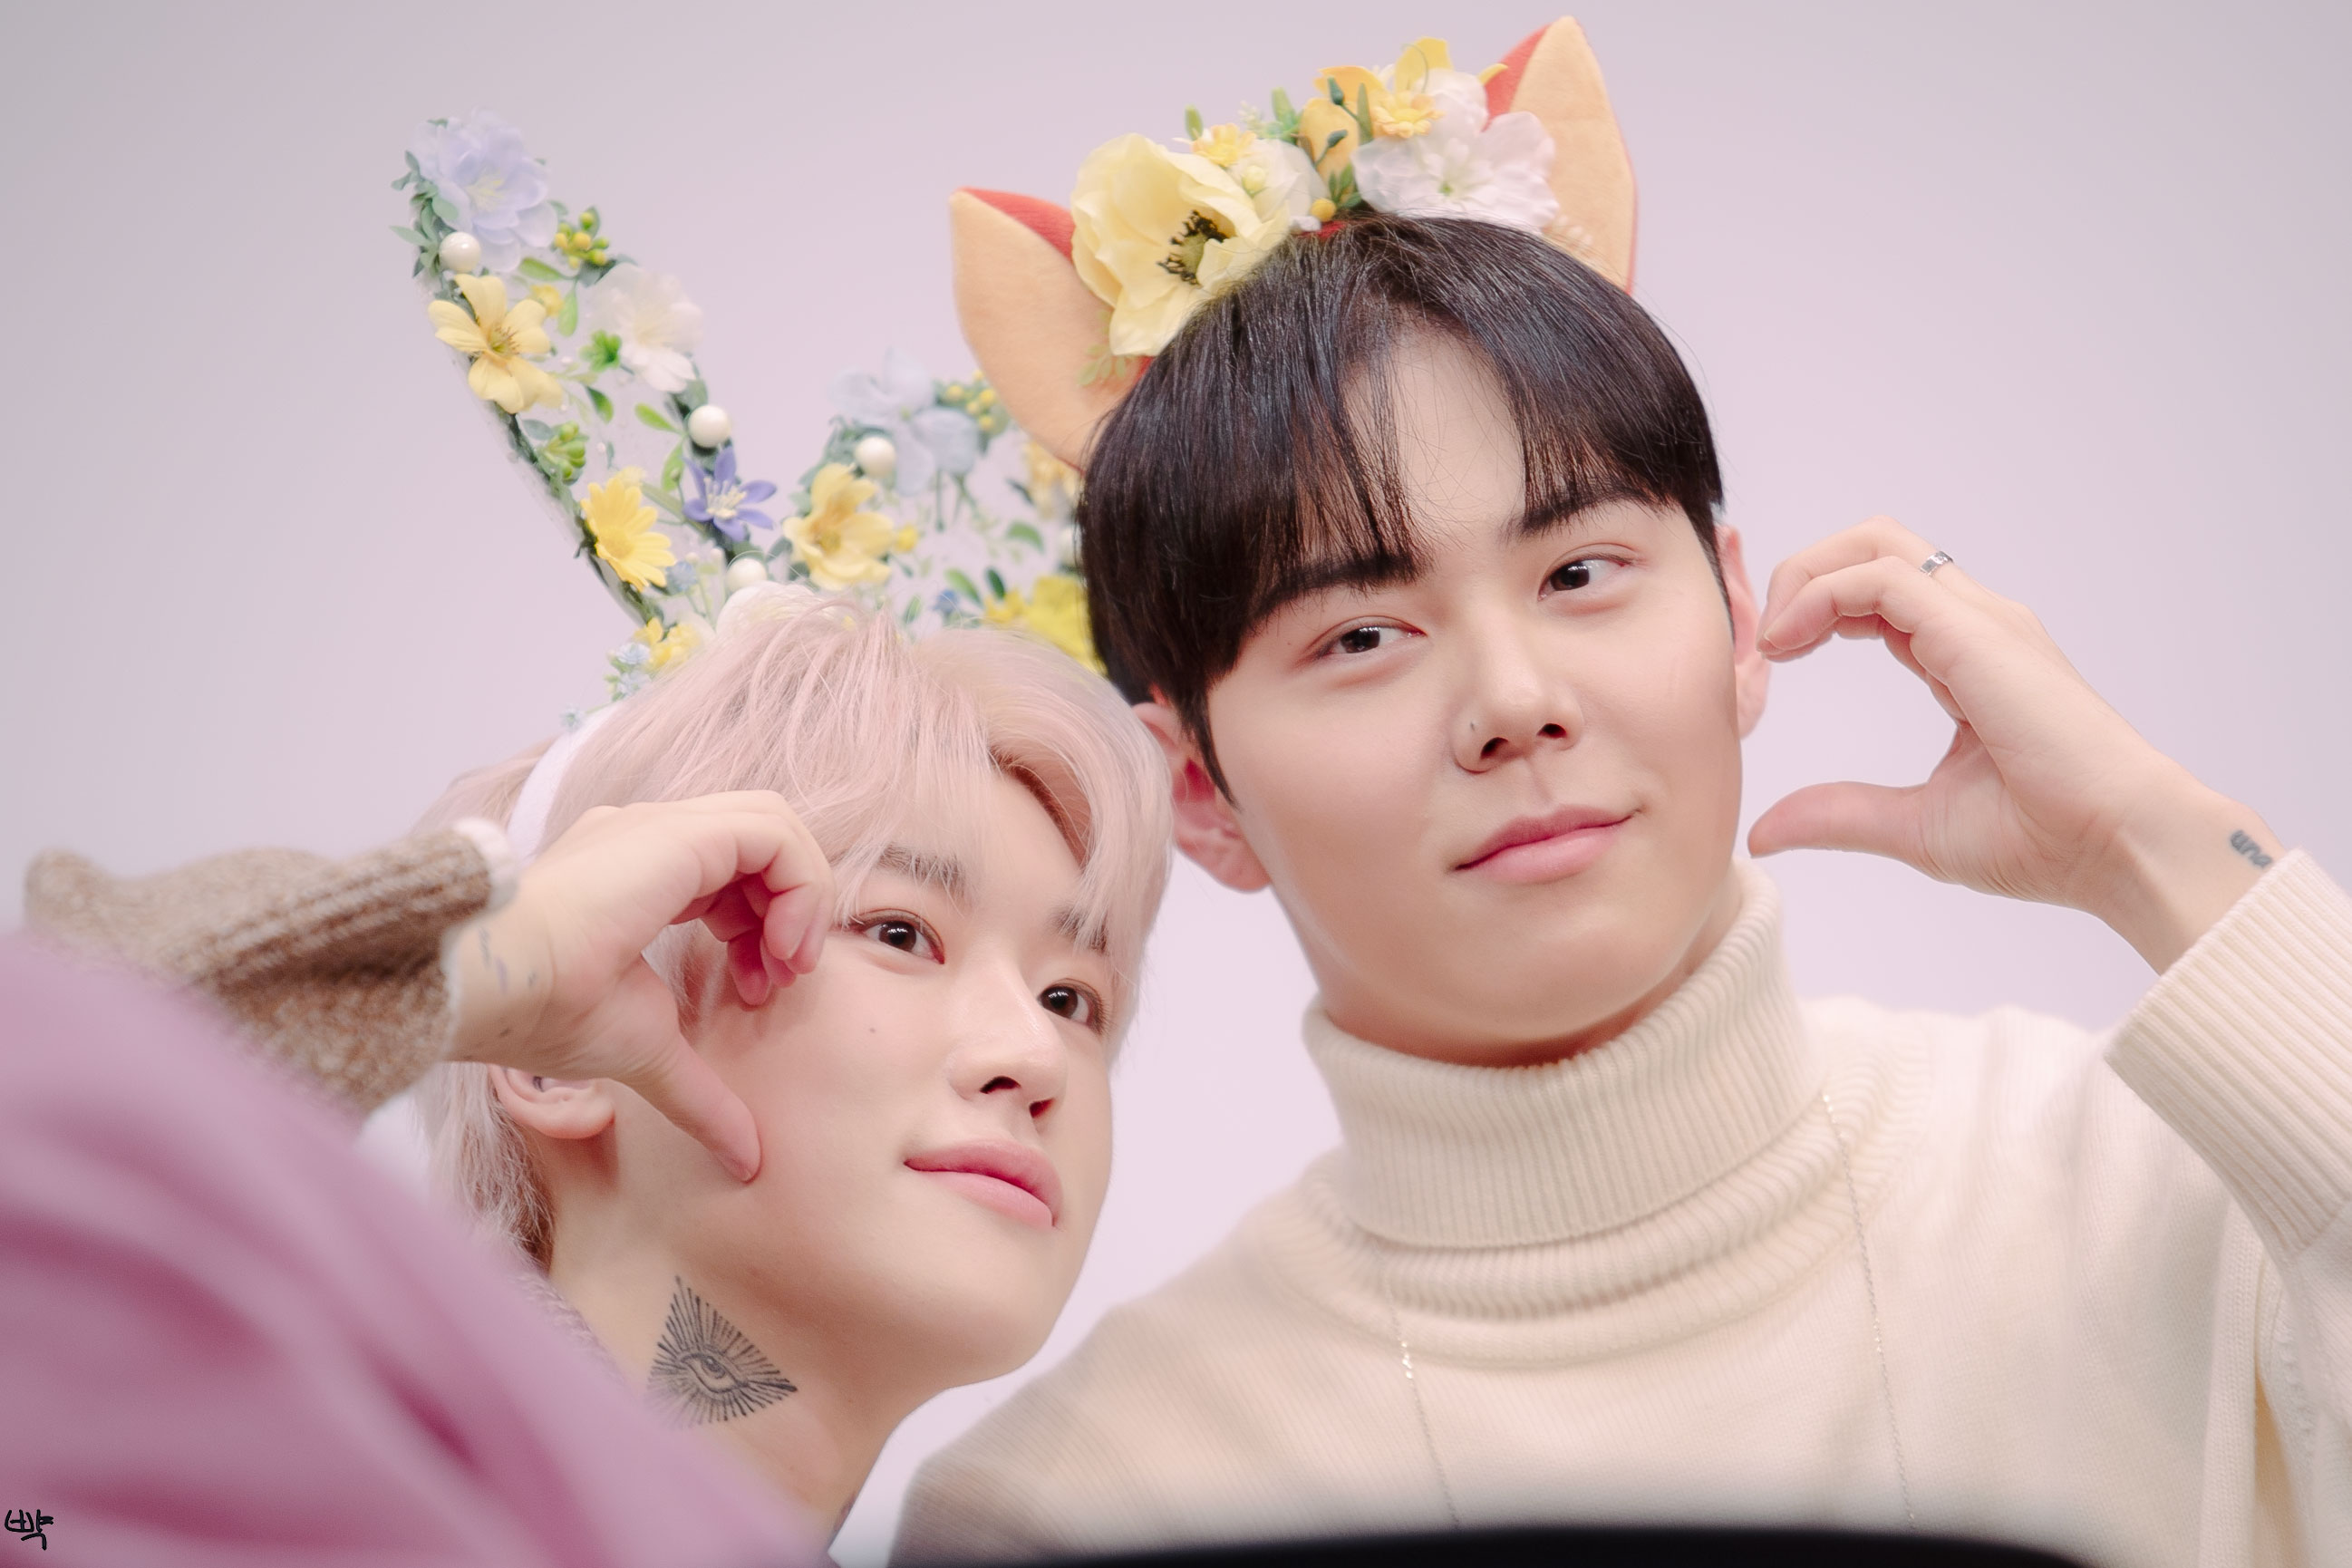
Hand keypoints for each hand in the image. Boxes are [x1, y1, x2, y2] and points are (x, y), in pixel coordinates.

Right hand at [449, 792, 833, 1179]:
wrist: (493, 987)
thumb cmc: (544, 1012)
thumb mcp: (647, 1054)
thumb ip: (700, 1099)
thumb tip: (747, 1162)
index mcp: (638, 874)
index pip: (731, 870)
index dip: (764, 925)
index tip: (757, 992)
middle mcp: (649, 837)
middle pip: (759, 841)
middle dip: (789, 907)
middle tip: (782, 978)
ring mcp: (660, 827)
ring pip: (774, 826)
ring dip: (802, 896)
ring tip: (786, 967)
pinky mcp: (676, 833)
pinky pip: (774, 835)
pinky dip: (800, 885)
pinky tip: (778, 948)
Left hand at [1747, 517, 2282, 971]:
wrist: (2122, 849)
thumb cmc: (2046, 839)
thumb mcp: (1914, 825)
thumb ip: (1840, 815)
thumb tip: (1764, 832)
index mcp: (1965, 655)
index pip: (1878, 592)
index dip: (1813, 608)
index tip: (1774, 662)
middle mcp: (1976, 624)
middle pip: (1874, 545)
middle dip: (1803, 573)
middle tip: (1765, 641)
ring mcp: (1983, 622)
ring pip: (1876, 545)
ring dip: (1805, 578)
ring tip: (1773, 644)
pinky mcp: (1978, 634)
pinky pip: (1883, 579)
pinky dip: (1823, 596)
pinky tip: (1792, 646)